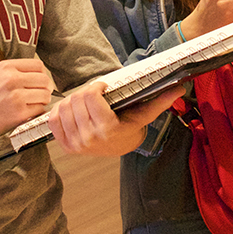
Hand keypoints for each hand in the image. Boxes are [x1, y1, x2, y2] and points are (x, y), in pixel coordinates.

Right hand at [0, 58, 54, 141]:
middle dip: (45, 88)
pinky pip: (40, 109)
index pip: (38, 65)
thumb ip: (16, 71)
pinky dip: (36, 111)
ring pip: (45, 95)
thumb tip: (40, 75)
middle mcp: (12, 79)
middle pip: (44, 79)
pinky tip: (27, 112)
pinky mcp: (18, 113)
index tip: (39, 81)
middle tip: (39, 94)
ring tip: (33, 104)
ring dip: (42, 100)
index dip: (42, 74)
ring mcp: (16, 96)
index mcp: (6, 67)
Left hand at [48, 81, 184, 155]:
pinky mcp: (66, 146)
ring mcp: (76, 144)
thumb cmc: (130, 125)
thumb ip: (160, 100)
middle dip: (84, 92)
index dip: (95, 86)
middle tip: (94, 95)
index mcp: (108, 129)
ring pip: (63, 107)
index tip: (102, 87)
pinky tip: (73, 111)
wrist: (119, 147)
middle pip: (75, 99)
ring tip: (85, 103)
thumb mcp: (144, 113)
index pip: (90, 96)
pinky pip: (52, 119)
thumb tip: (180, 88)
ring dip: (72, 100)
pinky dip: (60, 111)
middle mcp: (90, 139)